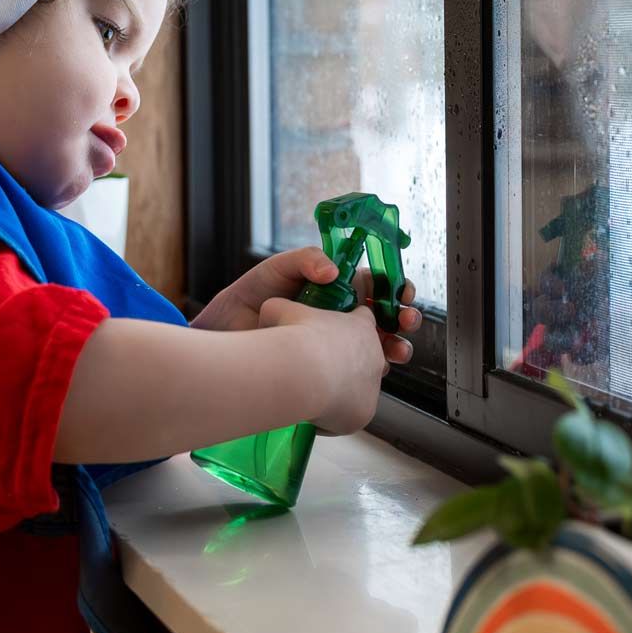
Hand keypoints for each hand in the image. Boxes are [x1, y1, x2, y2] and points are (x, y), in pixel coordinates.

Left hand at [193, 247, 420, 367]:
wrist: (225, 333)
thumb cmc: (249, 296)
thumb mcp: (279, 269)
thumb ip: (307, 260)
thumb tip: (334, 271)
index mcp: (334, 288)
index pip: (375, 287)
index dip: (394, 289)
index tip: (402, 294)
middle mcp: (338, 316)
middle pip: (384, 317)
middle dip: (403, 319)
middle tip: (407, 321)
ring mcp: (333, 343)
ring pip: (377, 346)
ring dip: (396, 347)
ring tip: (398, 350)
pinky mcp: (326, 369)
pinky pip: (359, 372)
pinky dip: (375, 373)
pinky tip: (379, 371)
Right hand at [257, 297, 386, 435]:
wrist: (303, 374)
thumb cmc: (296, 338)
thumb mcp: (279, 311)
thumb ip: (280, 309)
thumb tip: (269, 313)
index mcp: (361, 326)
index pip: (364, 319)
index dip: (348, 326)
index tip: (331, 334)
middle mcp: (375, 356)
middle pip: (368, 357)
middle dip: (348, 362)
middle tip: (320, 366)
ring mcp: (373, 387)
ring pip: (361, 388)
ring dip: (344, 390)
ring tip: (315, 390)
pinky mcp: (365, 413)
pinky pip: (350, 415)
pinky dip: (335, 415)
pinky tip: (314, 410)